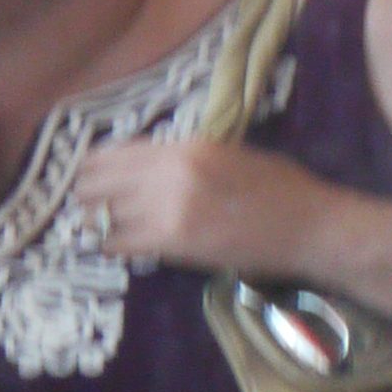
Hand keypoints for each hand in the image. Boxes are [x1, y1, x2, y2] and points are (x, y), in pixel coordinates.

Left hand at [73, 132, 338, 281]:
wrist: (310, 227)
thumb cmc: (279, 189)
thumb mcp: (228, 154)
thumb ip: (184, 158)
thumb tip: (143, 167)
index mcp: (187, 146)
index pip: (115, 152)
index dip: (91, 165)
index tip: (84, 175)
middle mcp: (172, 172)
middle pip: (99, 182)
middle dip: (85, 194)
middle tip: (81, 204)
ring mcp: (171, 208)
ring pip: (104, 213)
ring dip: (93, 221)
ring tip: (89, 226)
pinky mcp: (175, 243)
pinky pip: (120, 243)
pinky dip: (109, 245)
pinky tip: (109, 246)